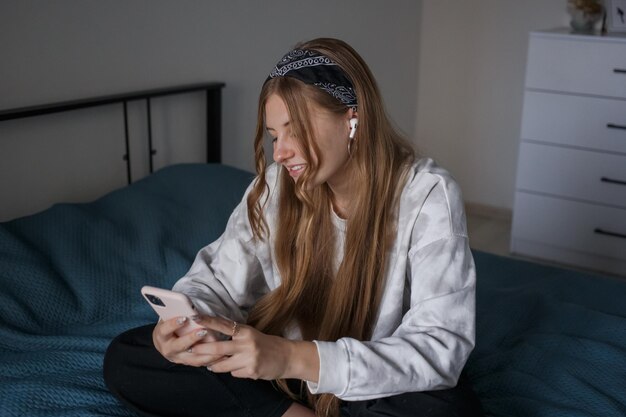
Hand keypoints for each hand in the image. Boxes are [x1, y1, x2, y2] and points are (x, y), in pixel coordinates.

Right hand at [152, 316, 224, 366]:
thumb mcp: (169, 318)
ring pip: (192, 358)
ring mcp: (178, 358)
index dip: (173, 324)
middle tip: (203, 331)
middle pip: (179, 346)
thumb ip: (177, 314)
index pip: (164, 329)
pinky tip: (222, 354)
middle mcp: (167, 349)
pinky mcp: (187, 363)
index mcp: (161, 336)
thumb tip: (191, 309)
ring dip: (205, 352)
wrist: (165, 341)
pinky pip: (200, 363)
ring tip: (217, 344)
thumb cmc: (170, 325)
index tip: (184, 318)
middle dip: (191, 338)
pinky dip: (211, 359)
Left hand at [191, 316, 318, 381]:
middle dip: (202, 350)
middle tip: (191, 349)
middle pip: (218, 348)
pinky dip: (233, 372)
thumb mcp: (250, 335)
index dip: (208, 321)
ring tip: (210, 365)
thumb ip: (234, 337)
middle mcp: (247, 343)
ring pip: (223, 365)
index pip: (223, 325)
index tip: (195, 317)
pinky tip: (240, 369)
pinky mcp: (252, 371)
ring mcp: (249, 358)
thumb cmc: (265, 344)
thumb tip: (213, 340)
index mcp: (245, 331)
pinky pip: (234, 373)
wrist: (286, 356)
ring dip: (214, 366)